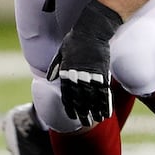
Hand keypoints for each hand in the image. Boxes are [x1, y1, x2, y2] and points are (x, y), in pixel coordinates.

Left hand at [46, 0, 120, 127]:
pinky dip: (105, 102)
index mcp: (67, 71)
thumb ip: (55, 66)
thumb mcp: (61, 52)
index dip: (70, 107)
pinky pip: (104, 91)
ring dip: (94, 110)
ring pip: (93, 97)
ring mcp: (92, 74)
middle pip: (81, 99)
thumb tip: (48, 78)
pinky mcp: (103, 72)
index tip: (72, 117)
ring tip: (96, 121)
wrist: (92, 30)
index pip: (67, 94)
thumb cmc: (75, 39)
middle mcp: (79, 75)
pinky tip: (106, 111)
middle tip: (85, 123)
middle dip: (83, 112)